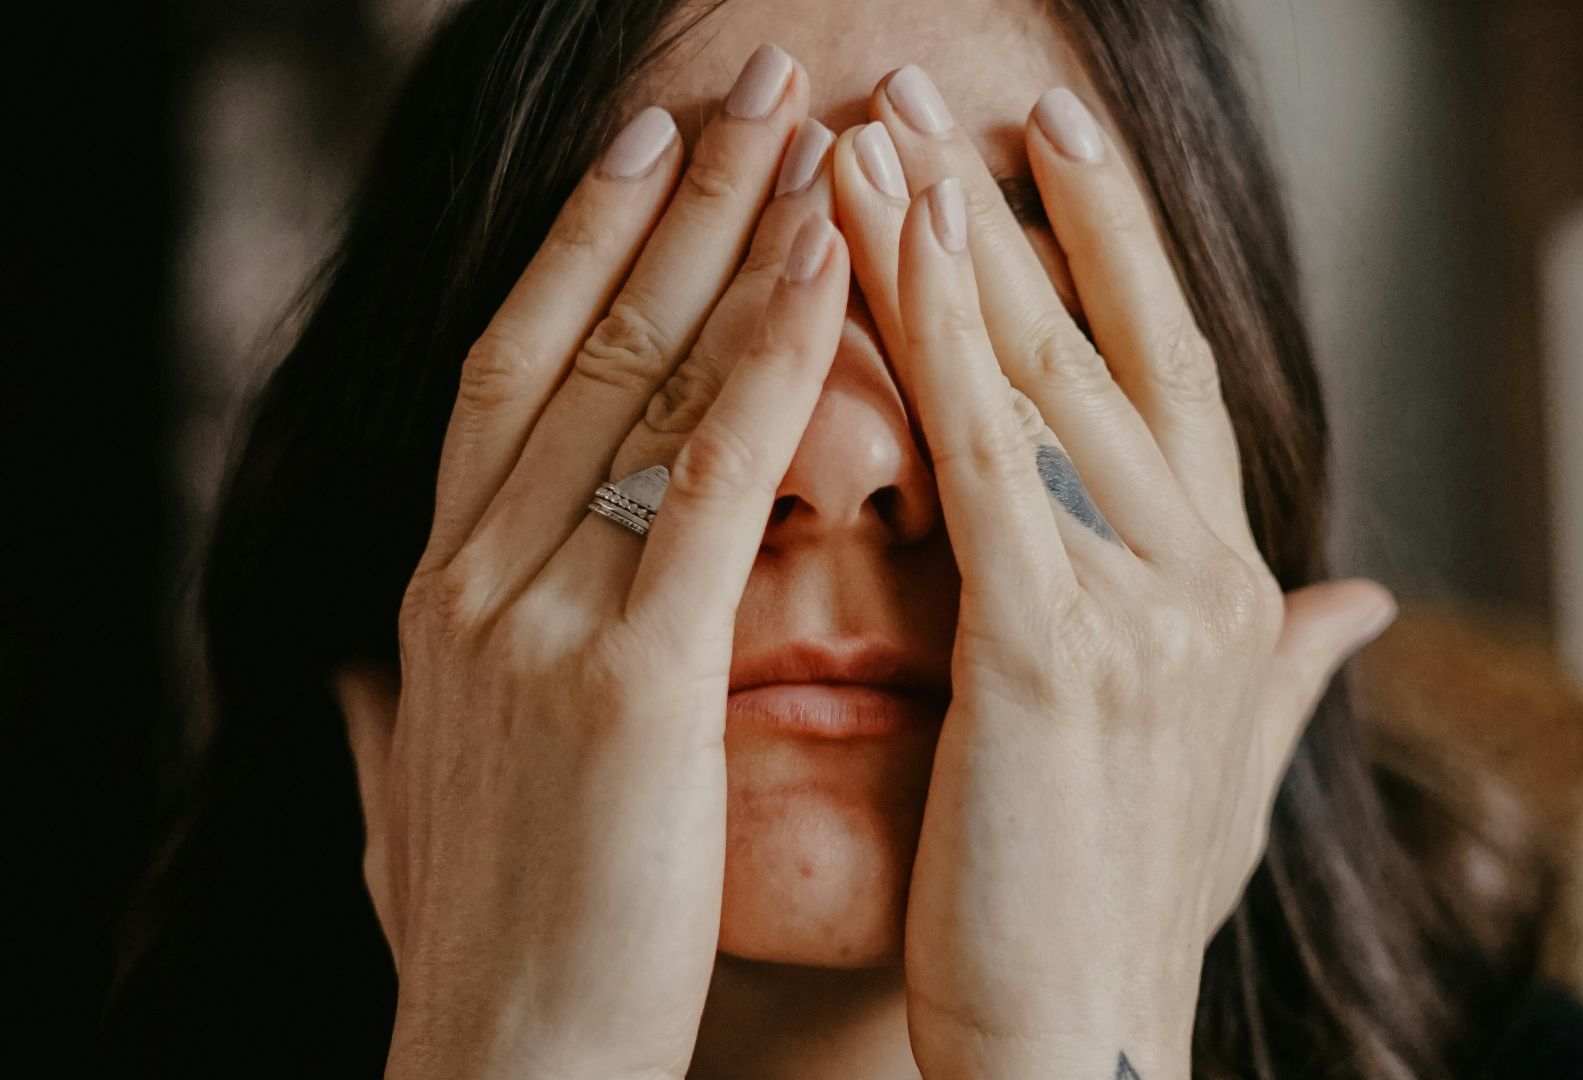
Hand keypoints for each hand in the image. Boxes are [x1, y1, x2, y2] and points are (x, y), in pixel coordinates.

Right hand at [330, 45, 846, 1079]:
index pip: (515, 371)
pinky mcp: (623, 678)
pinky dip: (770, 357)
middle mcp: (476, 575)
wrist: (502, 1074)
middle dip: (668, 194)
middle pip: (578, 336)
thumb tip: (370, 679)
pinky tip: (829, 263)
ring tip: (804, 119)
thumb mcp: (420, 804)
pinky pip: (711, 479)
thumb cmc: (497, 944)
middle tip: (742, 78)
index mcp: (447, 594)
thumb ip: (400, 718)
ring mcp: (537, 615)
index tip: (645, 149)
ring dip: (729, 231)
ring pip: (642, 376)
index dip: (580, 246)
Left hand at [832, 69, 1397, 1078]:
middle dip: (1027, 209)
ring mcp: (1143, 603)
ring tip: (881, 124)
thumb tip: (1365, 605)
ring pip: (1044, 373)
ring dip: (957, 235)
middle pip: (1110, 345)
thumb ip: (1291, 671)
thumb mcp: (1224, 773)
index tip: (1053, 154)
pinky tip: (883, 237)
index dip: (1115, 257)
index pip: (1170, 382)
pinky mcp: (1053, 648)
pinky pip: (986, 454)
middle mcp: (1208, 576)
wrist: (1085, 1053)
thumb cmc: (1116, 914)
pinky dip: (938, 332)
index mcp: (1229, 593)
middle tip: (947, 90)